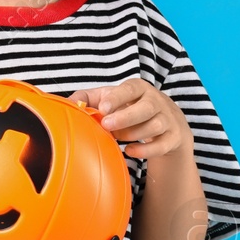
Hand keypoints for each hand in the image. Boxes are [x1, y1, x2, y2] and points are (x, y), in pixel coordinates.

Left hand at [69, 78, 192, 160]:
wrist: (167, 122)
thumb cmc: (130, 107)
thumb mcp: (110, 98)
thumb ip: (87, 98)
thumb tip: (68, 104)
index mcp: (138, 89)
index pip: (130, 89)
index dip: (117, 98)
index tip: (102, 108)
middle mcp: (156, 102)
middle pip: (147, 107)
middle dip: (126, 117)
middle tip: (107, 125)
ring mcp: (166, 120)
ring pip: (154, 127)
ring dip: (133, 134)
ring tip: (117, 139)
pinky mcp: (172, 138)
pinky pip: (161, 145)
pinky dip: (145, 150)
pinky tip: (130, 151)